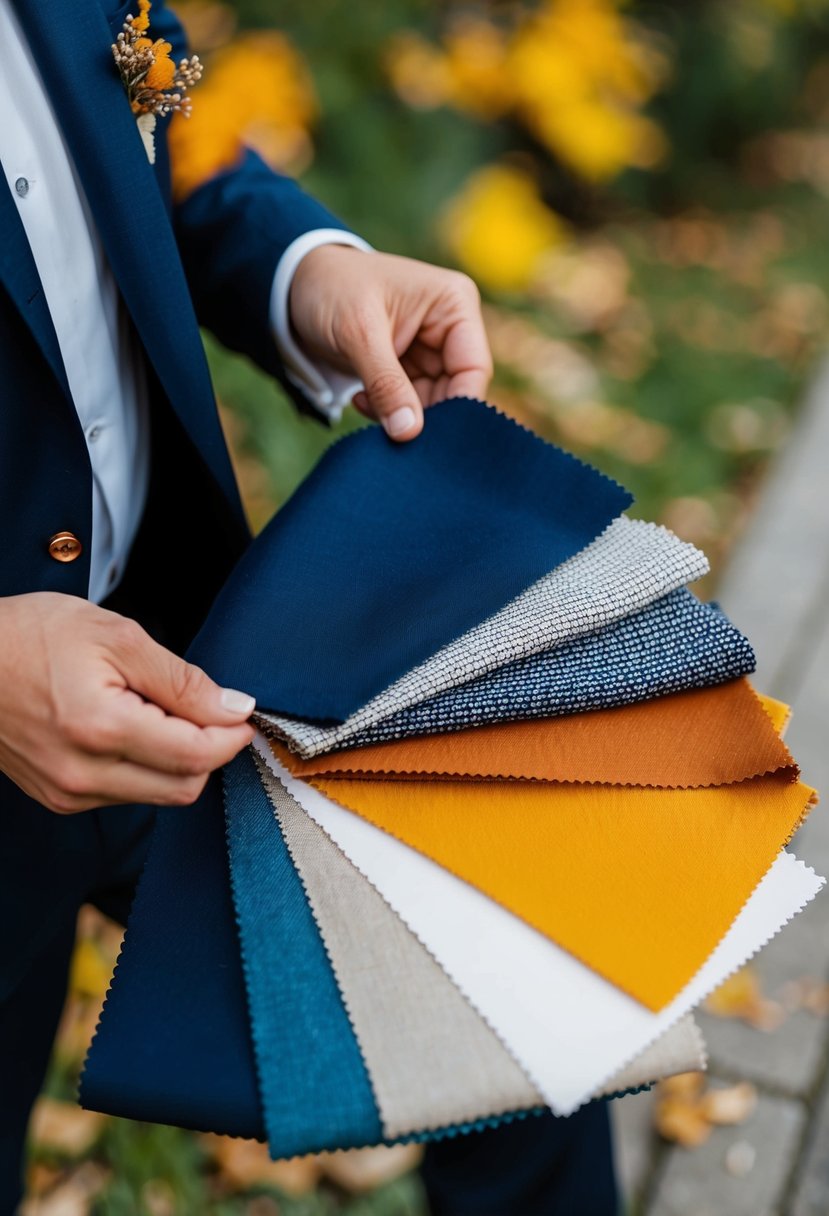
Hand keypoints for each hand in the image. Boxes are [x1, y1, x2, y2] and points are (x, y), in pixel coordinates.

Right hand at [0, 593, 255, 813]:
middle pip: (184, 787)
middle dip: (208, 751)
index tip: (240, 713)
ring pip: (157, 794)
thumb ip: (182, 679)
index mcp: (101, 729)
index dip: (231, 736)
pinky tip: (128, 728)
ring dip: (175, 759)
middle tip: (204, 708)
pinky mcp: (59, 798)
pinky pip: (125, 794)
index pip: (196, 756)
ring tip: (151, 709)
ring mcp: (67, 792)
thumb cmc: (32, 636)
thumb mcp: (117, 637)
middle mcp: (83, 774)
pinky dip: (144, 767)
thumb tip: (234, 709)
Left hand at [289, 246, 492, 440]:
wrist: (294, 284)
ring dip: (398, 414)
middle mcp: (449, 328)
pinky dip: (385, 410)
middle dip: (422, 414)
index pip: (473, 369)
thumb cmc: (331, 288)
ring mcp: (428, 350)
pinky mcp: (406, 368)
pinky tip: (359, 398)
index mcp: (454, 304)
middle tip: (390, 429)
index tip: (424, 433)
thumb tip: (409, 432)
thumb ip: (386, 384)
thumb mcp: (358, 334)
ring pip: (430, 403)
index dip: (457, 406)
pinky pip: (407, 404)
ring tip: (365, 402)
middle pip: (454, 391)